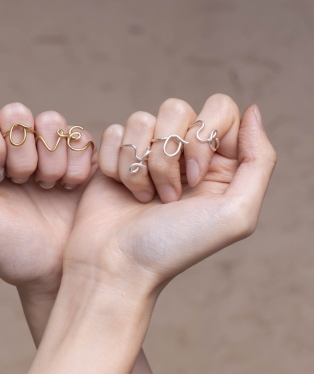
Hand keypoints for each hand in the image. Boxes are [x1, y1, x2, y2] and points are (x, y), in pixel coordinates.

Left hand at [0, 97, 95, 296]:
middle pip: (15, 112)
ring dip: (48, 159)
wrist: (52, 271)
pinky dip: (72, 164)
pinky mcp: (80, 157)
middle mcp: (16, 146)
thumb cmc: (7, 246)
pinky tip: (68, 187)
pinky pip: (78, 137)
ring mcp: (50, 150)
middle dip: (18, 153)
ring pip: (50, 120)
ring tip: (47, 187)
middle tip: (20, 183)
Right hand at [64, 95, 276, 296]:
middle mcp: (184, 154)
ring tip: (143, 198)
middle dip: (167, 155)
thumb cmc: (173, 246)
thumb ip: (259, 160)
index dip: (203, 137)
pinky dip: (114, 164)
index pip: (220, 110)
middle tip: (168, 196)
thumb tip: (253, 111)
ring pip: (141, 120)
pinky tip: (121, 189)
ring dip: (138, 164)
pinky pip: (115, 132)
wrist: (117, 264)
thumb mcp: (235, 214)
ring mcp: (148, 154)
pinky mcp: (117, 157)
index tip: (194, 177)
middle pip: (176, 110)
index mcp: (218, 164)